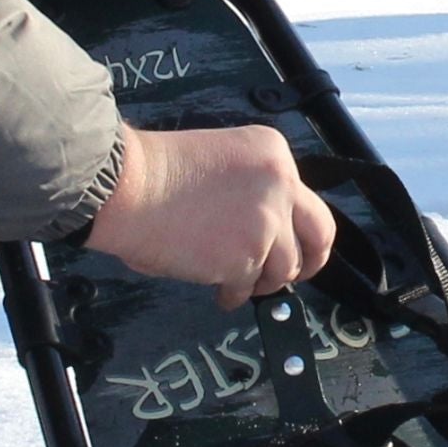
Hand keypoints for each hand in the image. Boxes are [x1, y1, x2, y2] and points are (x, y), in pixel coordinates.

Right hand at [87, 123, 337, 306]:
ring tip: (238, 282)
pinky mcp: (245, 258)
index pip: (304, 198)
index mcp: (273, 152)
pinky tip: (221, 292)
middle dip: (311, 259)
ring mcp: (266, 224)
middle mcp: (280, 185)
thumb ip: (251, 189)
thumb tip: (261, 229)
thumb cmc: (155, 173)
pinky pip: (249, 287)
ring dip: (262, 281)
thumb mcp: (220, 159)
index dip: (294, 226)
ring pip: (285, 268)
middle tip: (299, 272)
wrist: (128, 187)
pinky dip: (234, 294)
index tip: (287, 239)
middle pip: (319, 233)